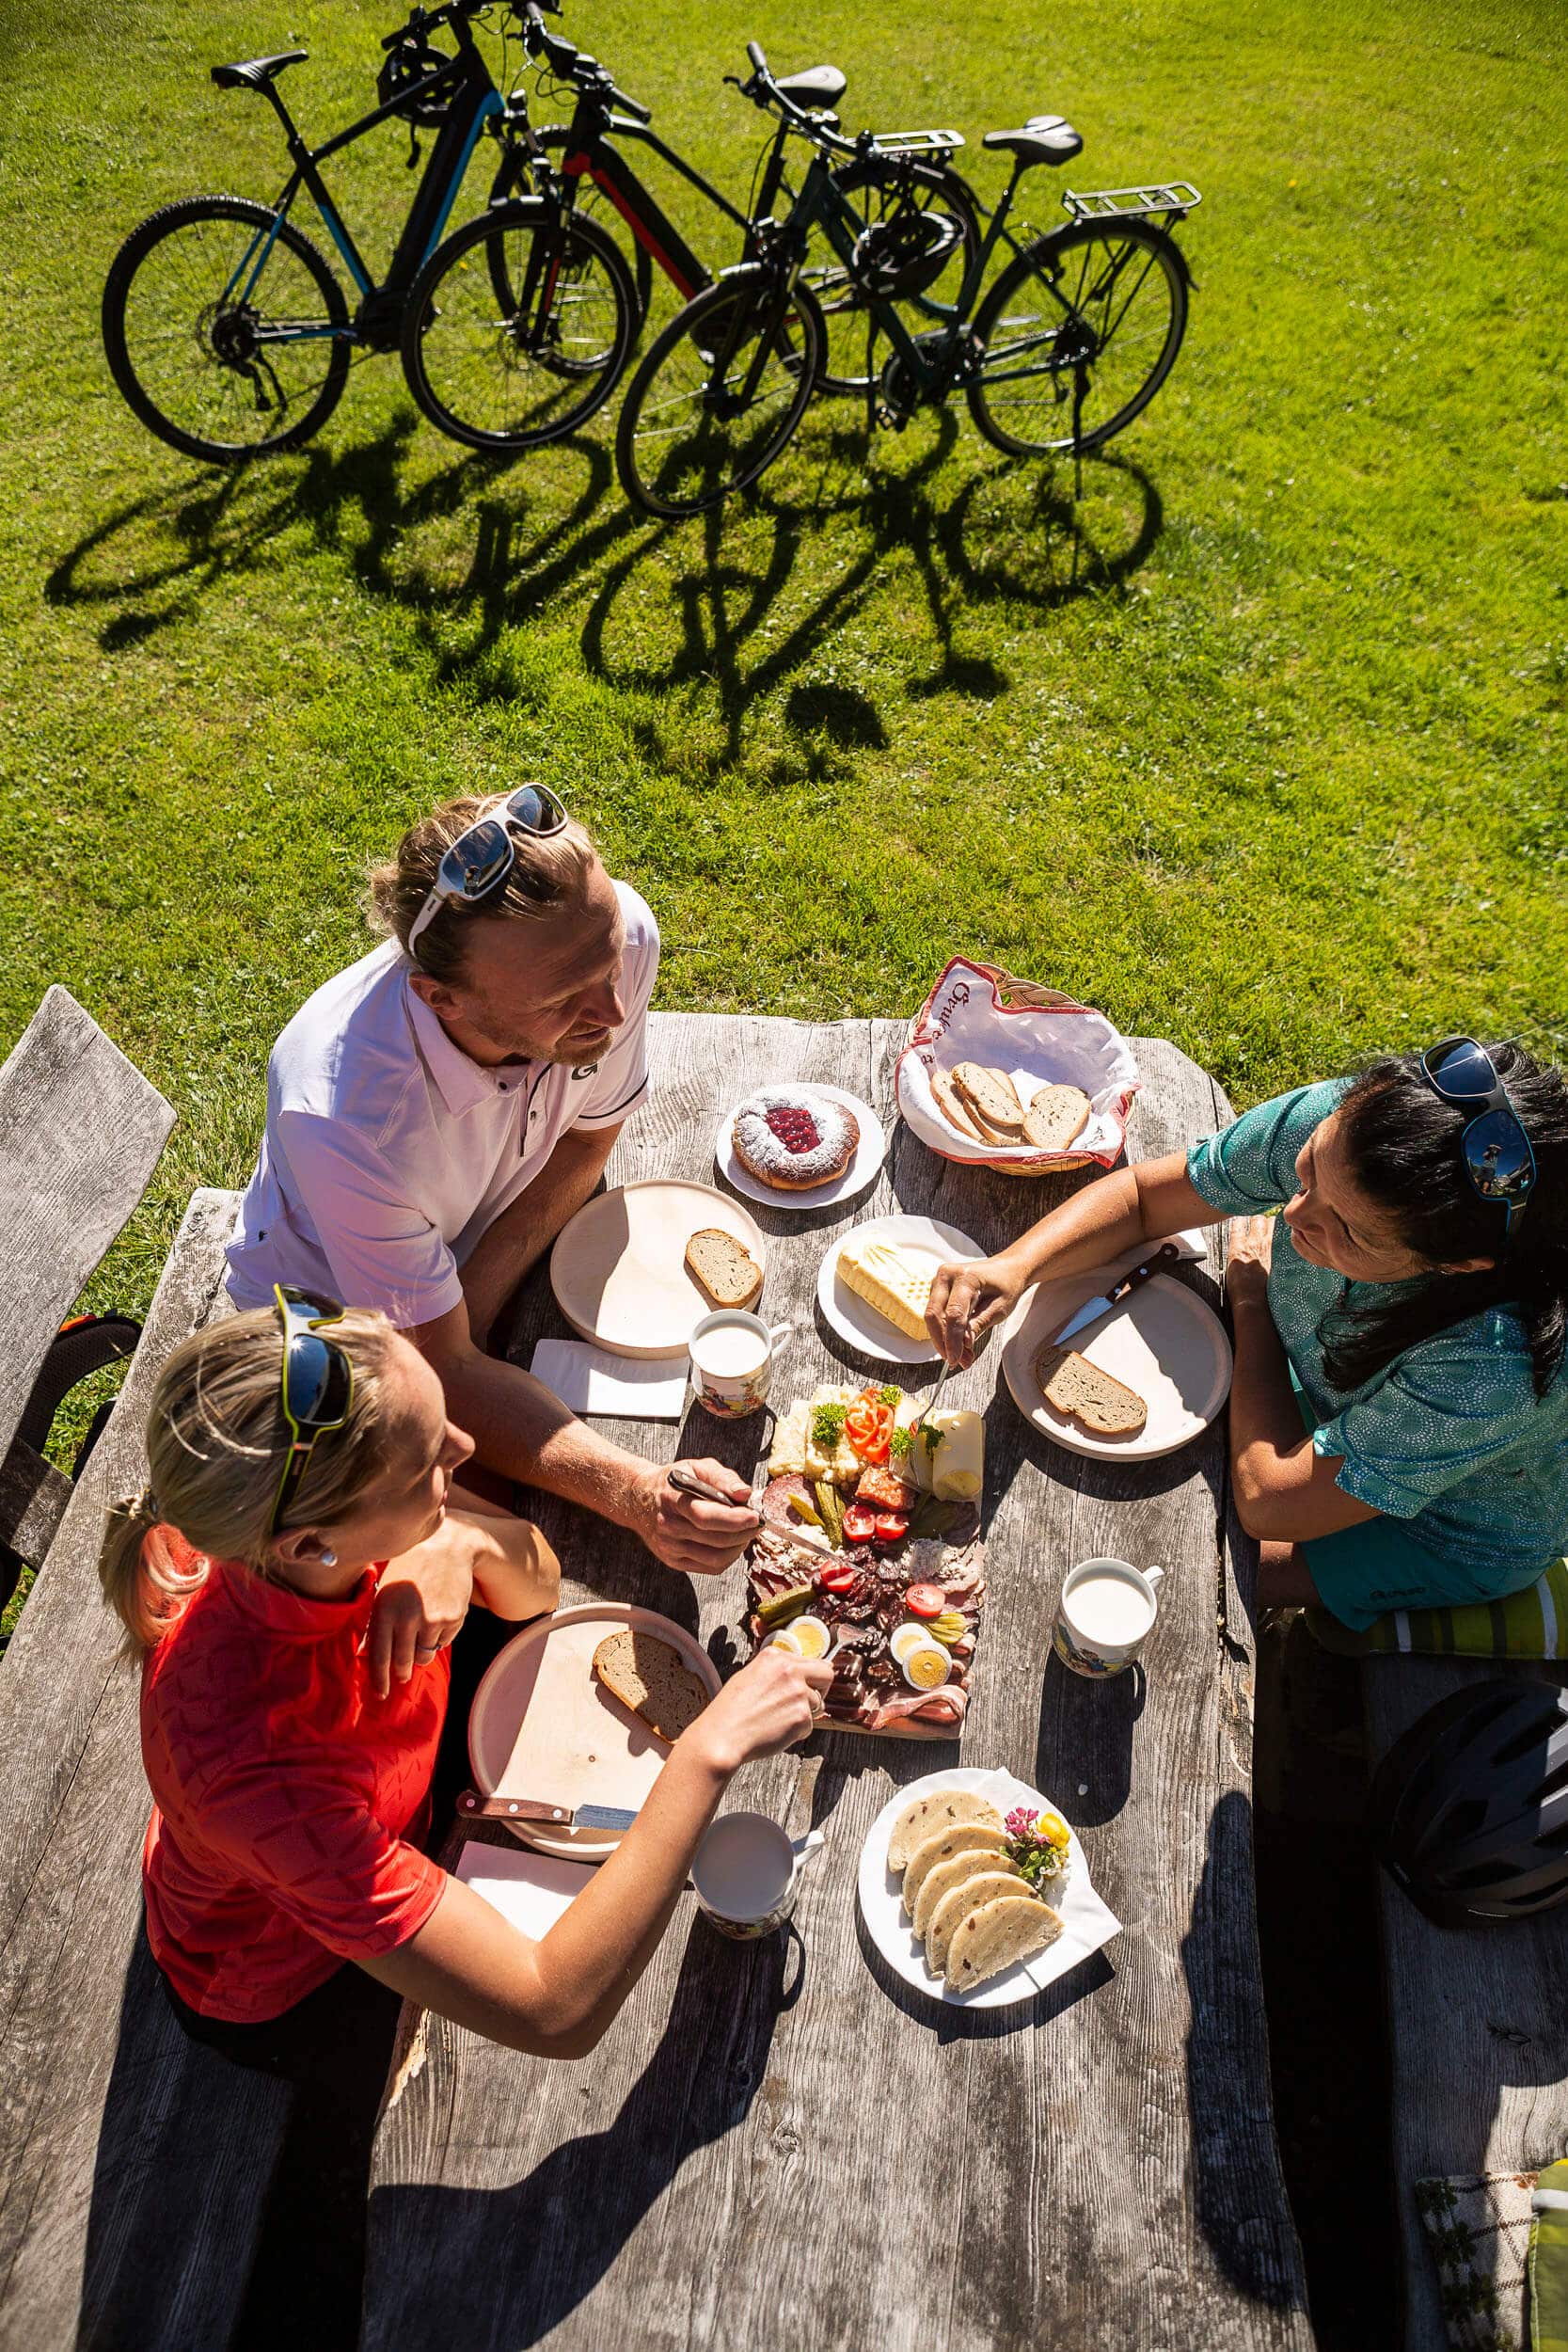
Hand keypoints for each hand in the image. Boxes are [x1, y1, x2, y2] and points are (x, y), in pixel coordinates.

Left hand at [365, 1528, 474, 1697]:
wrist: (446, 1546)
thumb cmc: (409, 1568)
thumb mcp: (384, 1590)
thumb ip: (374, 1623)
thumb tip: (362, 1653)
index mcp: (384, 1610)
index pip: (379, 1656)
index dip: (379, 1679)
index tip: (380, 1694)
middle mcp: (407, 1618)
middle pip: (403, 1662)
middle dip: (401, 1672)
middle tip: (401, 1675)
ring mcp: (432, 1620)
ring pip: (424, 1656)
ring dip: (420, 1653)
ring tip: (421, 1633)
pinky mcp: (452, 1619)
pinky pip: (442, 1643)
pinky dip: (438, 1638)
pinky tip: (438, 1615)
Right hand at [630, 1459, 759, 1576]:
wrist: (640, 1499)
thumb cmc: (674, 1481)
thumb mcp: (696, 1467)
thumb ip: (723, 1478)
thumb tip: (745, 1494)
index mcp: (673, 1500)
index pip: (705, 1516)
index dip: (734, 1519)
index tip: (755, 1516)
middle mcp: (669, 1527)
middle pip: (715, 1540)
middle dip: (744, 1533)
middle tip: (757, 1522)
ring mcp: (670, 1548)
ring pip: (716, 1558)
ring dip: (739, 1547)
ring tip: (746, 1532)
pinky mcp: (674, 1561)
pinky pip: (710, 1567)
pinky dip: (728, 1558)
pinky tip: (733, 1543)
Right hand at [686, 1645, 834, 1774]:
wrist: (722, 1737)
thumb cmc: (731, 1711)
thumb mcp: (749, 1676)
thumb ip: (776, 1671)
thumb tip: (802, 1672)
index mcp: (774, 1656)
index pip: (812, 1660)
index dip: (810, 1677)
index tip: (807, 1686)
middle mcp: (789, 1669)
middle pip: (826, 1675)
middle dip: (821, 1689)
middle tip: (804, 1703)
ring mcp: (798, 1692)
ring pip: (818, 1704)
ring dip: (804, 1714)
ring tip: (777, 1720)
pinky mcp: (802, 1716)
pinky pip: (810, 1725)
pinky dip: (797, 1732)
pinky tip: (776, 1731)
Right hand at [925, 1251, 1027, 1367]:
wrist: (1006, 1269)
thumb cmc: (1006, 1284)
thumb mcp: (1000, 1307)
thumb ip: (979, 1325)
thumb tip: (963, 1344)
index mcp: (966, 1276)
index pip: (954, 1313)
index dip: (953, 1340)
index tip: (956, 1359)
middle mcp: (947, 1275)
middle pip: (934, 1314)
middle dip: (944, 1342)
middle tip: (957, 1361)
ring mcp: (939, 1281)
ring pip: (932, 1316)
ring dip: (943, 1339)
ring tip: (961, 1355)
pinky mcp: (937, 1289)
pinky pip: (935, 1313)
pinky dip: (944, 1331)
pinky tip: (957, 1344)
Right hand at [1226, 1213, 1275, 1305]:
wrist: (1254, 1301)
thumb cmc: (1241, 1290)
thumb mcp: (1231, 1267)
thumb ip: (1237, 1252)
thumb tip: (1240, 1246)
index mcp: (1238, 1248)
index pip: (1238, 1224)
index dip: (1240, 1221)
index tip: (1241, 1221)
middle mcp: (1254, 1245)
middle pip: (1256, 1219)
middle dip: (1257, 1219)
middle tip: (1257, 1222)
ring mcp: (1269, 1248)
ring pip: (1271, 1223)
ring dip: (1270, 1223)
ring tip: (1270, 1226)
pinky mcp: (1280, 1253)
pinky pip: (1282, 1235)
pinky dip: (1281, 1232)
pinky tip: (1282, 1234)